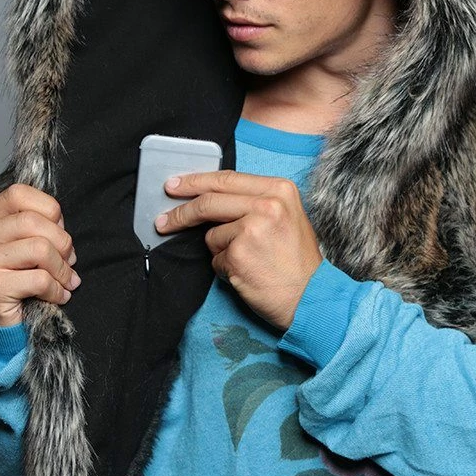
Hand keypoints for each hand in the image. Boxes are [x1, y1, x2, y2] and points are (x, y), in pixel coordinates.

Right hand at [0, 183, 79, 326]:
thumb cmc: (18, 281)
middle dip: (62, 242)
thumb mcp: (24, 244)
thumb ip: (36, 223)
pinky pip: (39, 279)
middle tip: (69, 261)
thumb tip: (60, 221)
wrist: (1, 327)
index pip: (19, 194)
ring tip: (65, 280)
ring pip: (39, 249)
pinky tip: (58, 296)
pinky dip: (57, 289)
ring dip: (62, 268)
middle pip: (32, 221)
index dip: (49, 210)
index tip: (58, 231)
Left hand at [155, 170, 322, 329]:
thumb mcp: (286, 217)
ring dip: (221, 251)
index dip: (195, 181)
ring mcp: (251, 228)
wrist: (312, 296)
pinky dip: (226, 269)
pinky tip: (248, 273)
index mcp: (279, 189)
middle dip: (181, 212)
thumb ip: (254, 202)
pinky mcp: (238, 254)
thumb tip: (210, 197)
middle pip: (209, 201)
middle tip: (163, 221)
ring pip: (212, 235)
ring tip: (250, 261)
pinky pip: (216, 259)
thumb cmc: (297, 261)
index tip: (174, 185)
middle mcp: (267, 204)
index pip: (226, 179)